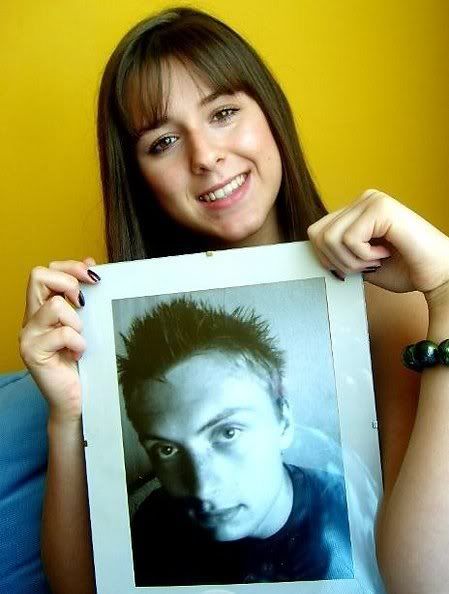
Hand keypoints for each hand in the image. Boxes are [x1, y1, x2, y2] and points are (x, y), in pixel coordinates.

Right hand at [19, 257, 99, 422]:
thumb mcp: (85, 323)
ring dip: (76, 321)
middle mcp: (30, 318)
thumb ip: (82, 295)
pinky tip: (78, 354)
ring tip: (79, 340)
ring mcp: (28, 335)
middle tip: (82, 305)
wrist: (74, 399)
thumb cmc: (81, 362)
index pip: (44, 271)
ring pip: (54, 305)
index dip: (69, 267)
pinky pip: (63, 333)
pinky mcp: (32, 352)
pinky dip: (78, 342)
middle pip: (38, 275)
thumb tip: (90, 263)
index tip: (92, 277)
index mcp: (41, 308)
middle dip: (69, 283)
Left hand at [307, 189, 448, 301]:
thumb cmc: (405, 270)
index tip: (352, 268)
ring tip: (377, 259)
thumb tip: (314, 254)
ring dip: (352, 260)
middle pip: (316, 234)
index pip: (316, 232)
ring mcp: (372, 200)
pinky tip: (386, 252)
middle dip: (337, 261)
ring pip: (329, 238)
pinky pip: (348, 239)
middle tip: (366, 264)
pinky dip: (364, 256)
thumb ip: (338, 253)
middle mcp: (362, 200)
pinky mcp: (380, 207)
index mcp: (356, 211)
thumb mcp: (359, 263)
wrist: (437, 276)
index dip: (326, 258)